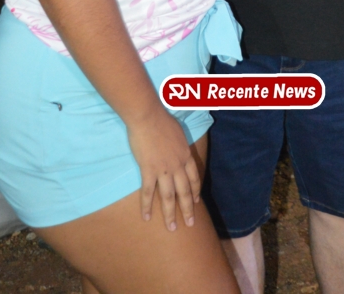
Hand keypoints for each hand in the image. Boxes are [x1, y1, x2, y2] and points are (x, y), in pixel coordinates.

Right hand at [128, 108, 201, 231]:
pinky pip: (148, 192)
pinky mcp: (148, 170)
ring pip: (169, 197)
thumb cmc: (162, 120)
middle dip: (188, 209)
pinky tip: (146, 217)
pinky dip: (147, 206)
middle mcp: (177, 165)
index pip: (194, 177)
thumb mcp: (178, 131)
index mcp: (185, 154)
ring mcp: (163, 170)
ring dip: (170, 214)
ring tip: (172, 228)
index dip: (195, 190)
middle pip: (185, 191)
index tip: (197, 201)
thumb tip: (179, 147)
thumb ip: (179, 143)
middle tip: (190, 224)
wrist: (148, 117)